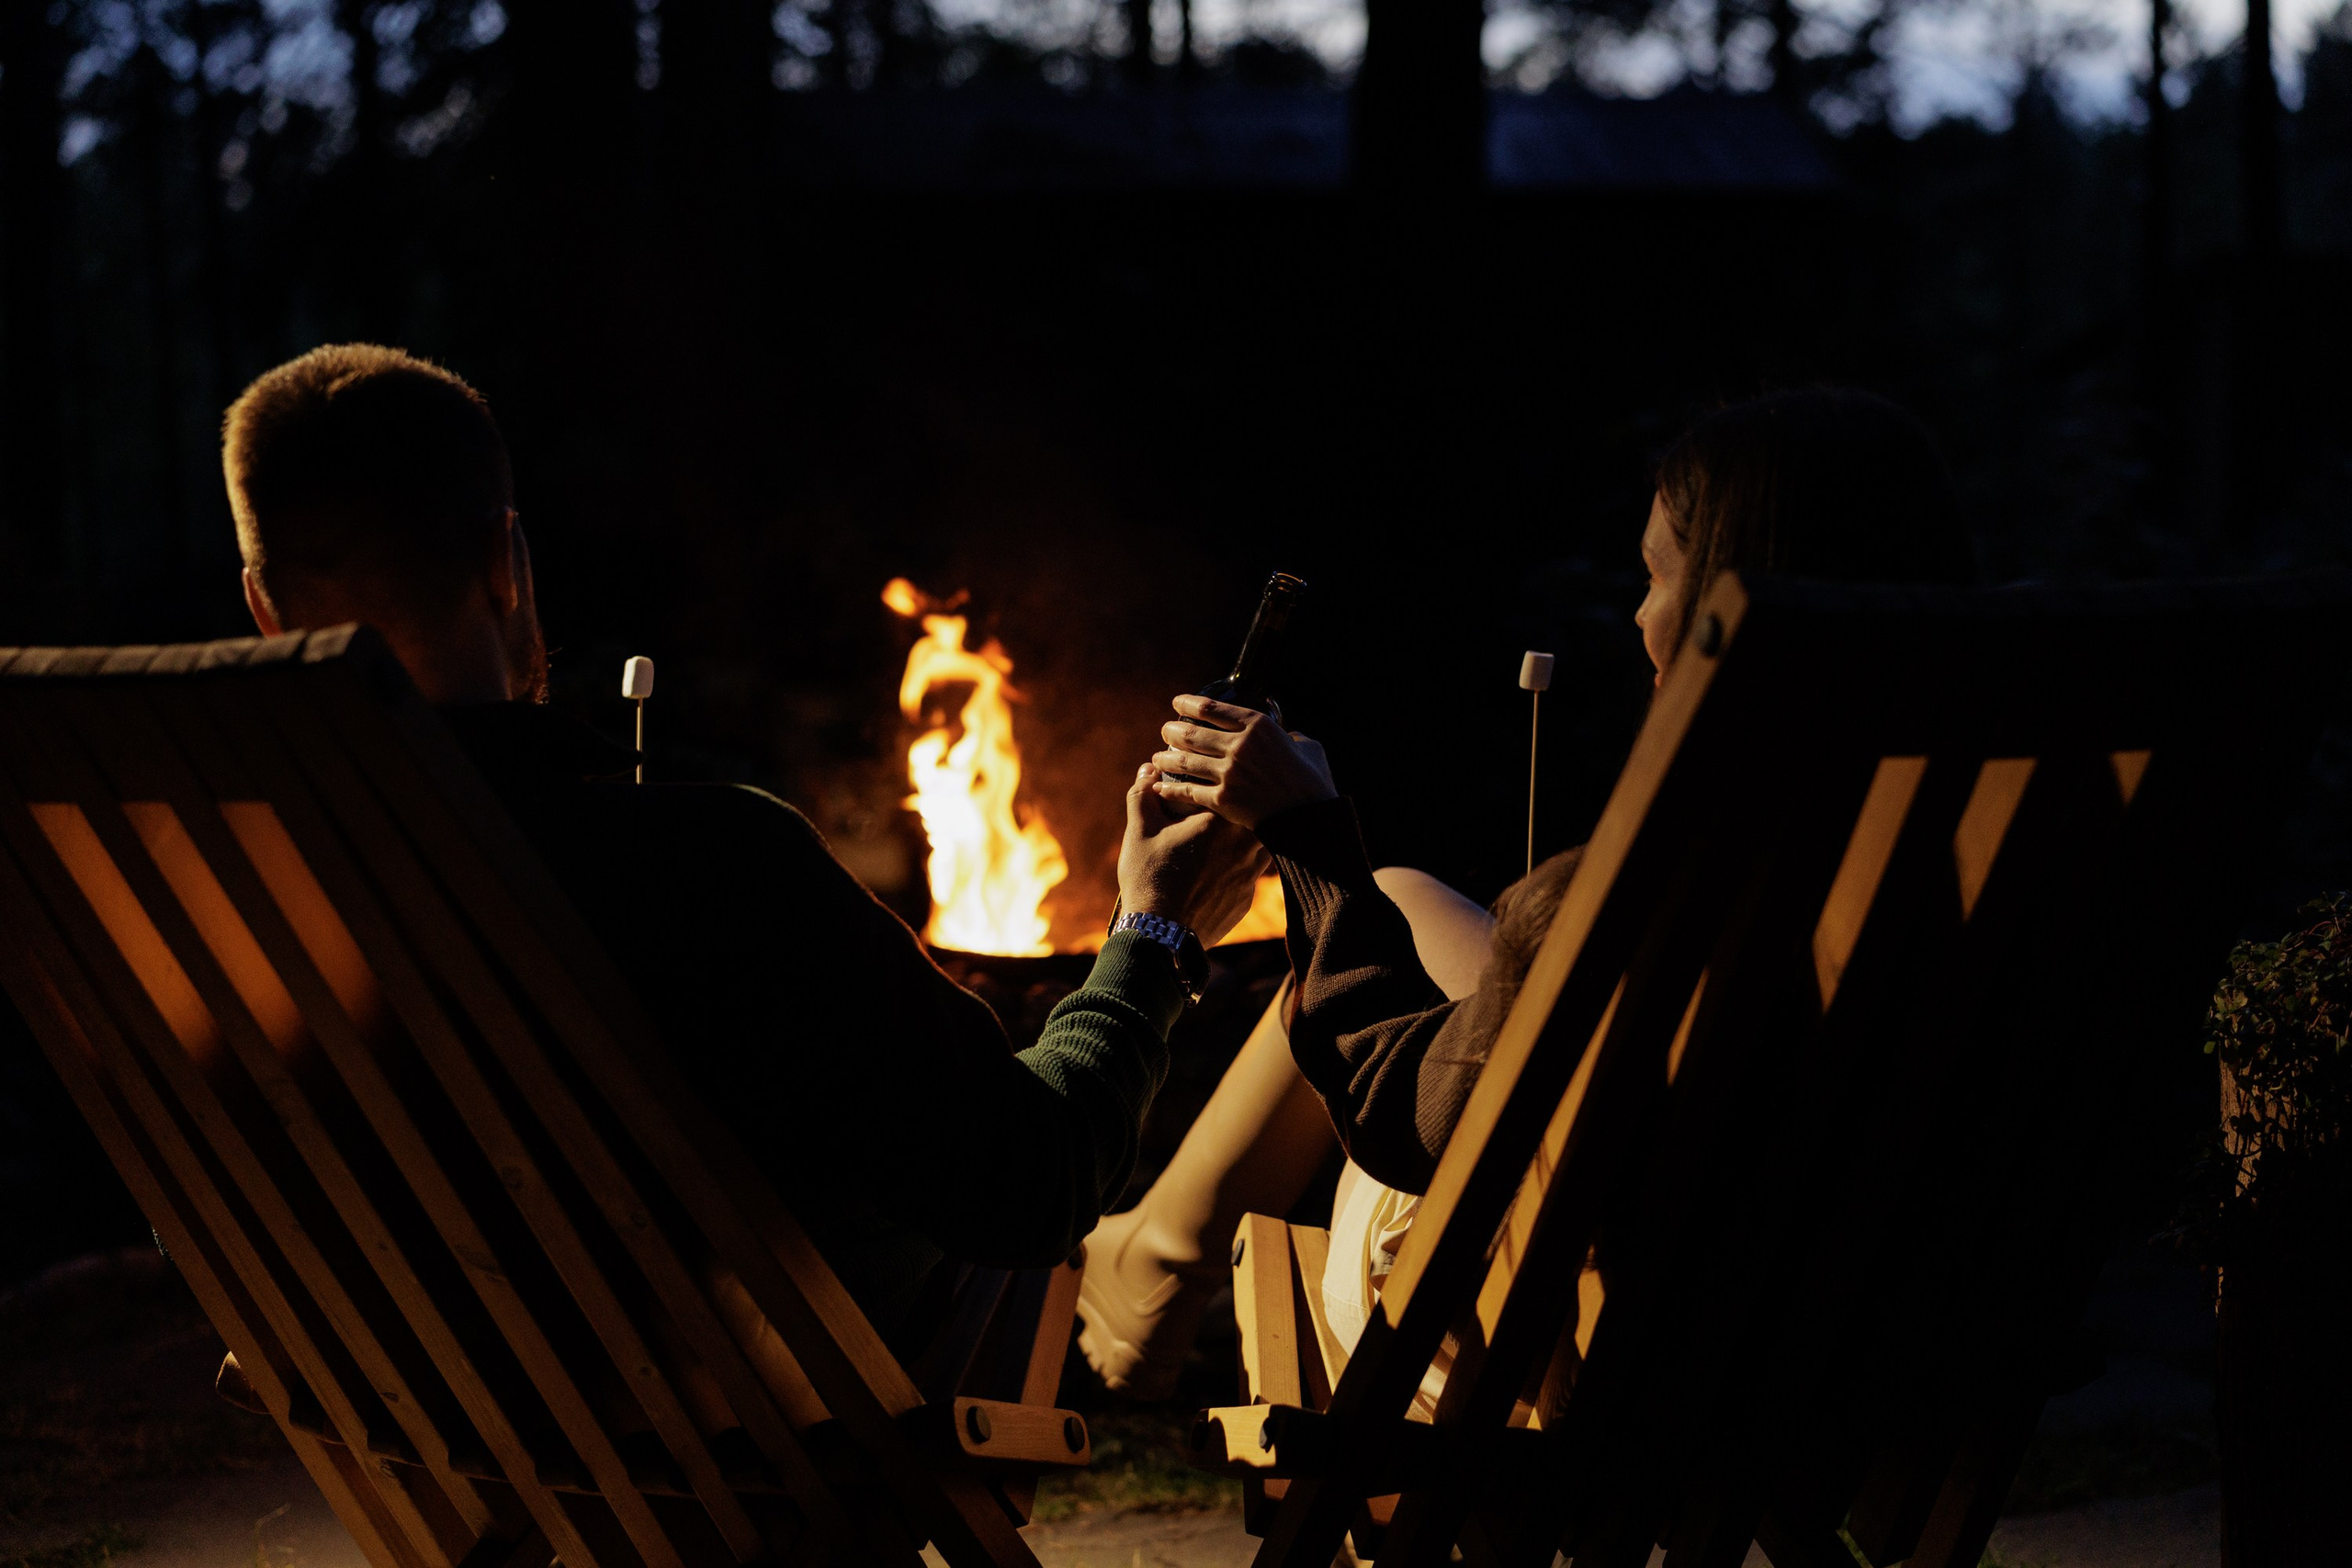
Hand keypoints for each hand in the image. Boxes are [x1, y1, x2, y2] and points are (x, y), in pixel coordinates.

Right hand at [1119, 762, 1271, 946]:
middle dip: (1243, 809)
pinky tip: (1220, 870)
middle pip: (1256, 816)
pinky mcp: (1246, 901)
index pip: (1234, 789)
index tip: (1218, 779)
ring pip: (1260, 846)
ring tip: (1225, 837)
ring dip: (1245, 839)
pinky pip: (1250, 876)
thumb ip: (1144, 793)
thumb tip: (1148, 770)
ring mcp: (1250, 877)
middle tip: (1222, 807)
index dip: (1228, 781)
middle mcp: (1244, 847)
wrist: (1160, 935)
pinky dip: (1238, 869)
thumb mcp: (1139, 830)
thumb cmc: (1149, 878)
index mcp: (1220, 822)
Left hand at [1148, 694, 1336, 830]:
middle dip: (1171, 730)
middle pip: (1192, 733)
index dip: (1188, 704)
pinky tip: (1160, 787)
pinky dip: (1170, 788)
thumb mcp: (1307, 747)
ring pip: (1185, 760)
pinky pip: (1187, 791)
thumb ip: (1290, 737)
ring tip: (1157, 757)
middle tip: (1165, 731)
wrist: (1311, 818)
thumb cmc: (1314, 781)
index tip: (1177, 703)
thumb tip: (1286, 737)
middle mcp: (1239, 746)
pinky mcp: (1223, 800)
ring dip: (1165, 757)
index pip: (1211, 709)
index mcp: (1258, 726)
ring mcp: (1229, 773)